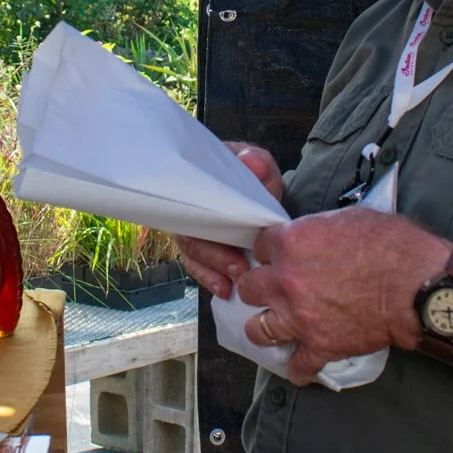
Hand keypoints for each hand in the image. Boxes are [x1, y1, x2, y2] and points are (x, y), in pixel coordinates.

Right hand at [177, 141, 284, 297]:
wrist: (263, 196)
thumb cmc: (258, 180)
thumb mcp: (262, 168)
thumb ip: (259, 163)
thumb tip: (250, 162)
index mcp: (200, 180)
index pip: (190, 194)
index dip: (202, 213)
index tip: (225, 229)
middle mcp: (189, 206)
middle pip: (190, 232)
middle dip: (213, 254)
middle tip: (237, 267)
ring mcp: (193, 229)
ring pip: (193, 253)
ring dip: (212, 270)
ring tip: (233, 282)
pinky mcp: (201, 250)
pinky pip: (198, 268)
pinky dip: (210, 280)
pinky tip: (225, 290)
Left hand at [236, 206, 451, 383]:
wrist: (418, 286)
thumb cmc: (394, 245)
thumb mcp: (350, 218)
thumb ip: (319, 229)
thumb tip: (315, 234)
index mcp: (292, 243)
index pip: (259, 247)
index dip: (270, 252)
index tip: (279, 257)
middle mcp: (286, 281)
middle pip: (249, 287)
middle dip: (259, 288)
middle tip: (273, 290)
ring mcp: (299, 317)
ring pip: (258, 329)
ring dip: (266, 327)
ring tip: (275, 326)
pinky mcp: (320, 346)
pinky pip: (297, 367)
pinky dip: (299, 368)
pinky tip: (302, 363)